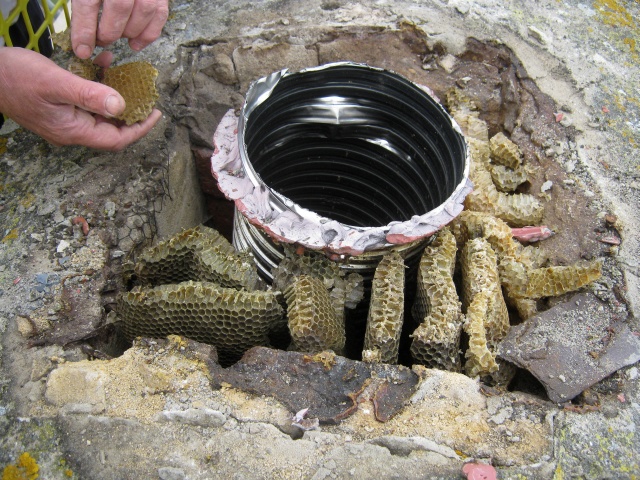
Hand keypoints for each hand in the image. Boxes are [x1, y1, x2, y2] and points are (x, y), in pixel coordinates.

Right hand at [0, 48, 161, 150]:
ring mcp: (64, 120)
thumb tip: (121, 106)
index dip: (139, 128)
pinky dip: (97, 86)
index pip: (116, 139)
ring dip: (114, 95)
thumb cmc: (16, 77)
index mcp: (73, 130)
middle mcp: (71, 130)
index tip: (155, 114)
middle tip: (147, 97)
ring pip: (99, 113)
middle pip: (111, 130)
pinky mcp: (59, 107)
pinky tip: (101, 65)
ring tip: (127, 78)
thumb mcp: (57, 83)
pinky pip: (85, 101)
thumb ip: (89, 95)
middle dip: (131, 114)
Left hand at [71, 0, 169, 58]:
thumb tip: (81, 40)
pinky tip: (134, 44)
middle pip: (119, 7)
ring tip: (117, 35)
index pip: (88, 2)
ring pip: (142, 12)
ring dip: (128, 32)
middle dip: (108, 32)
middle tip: (101, 40)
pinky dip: (148, 35)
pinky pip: (160, 15)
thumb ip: (82, 3)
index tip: (82, 50)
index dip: (84, 30)